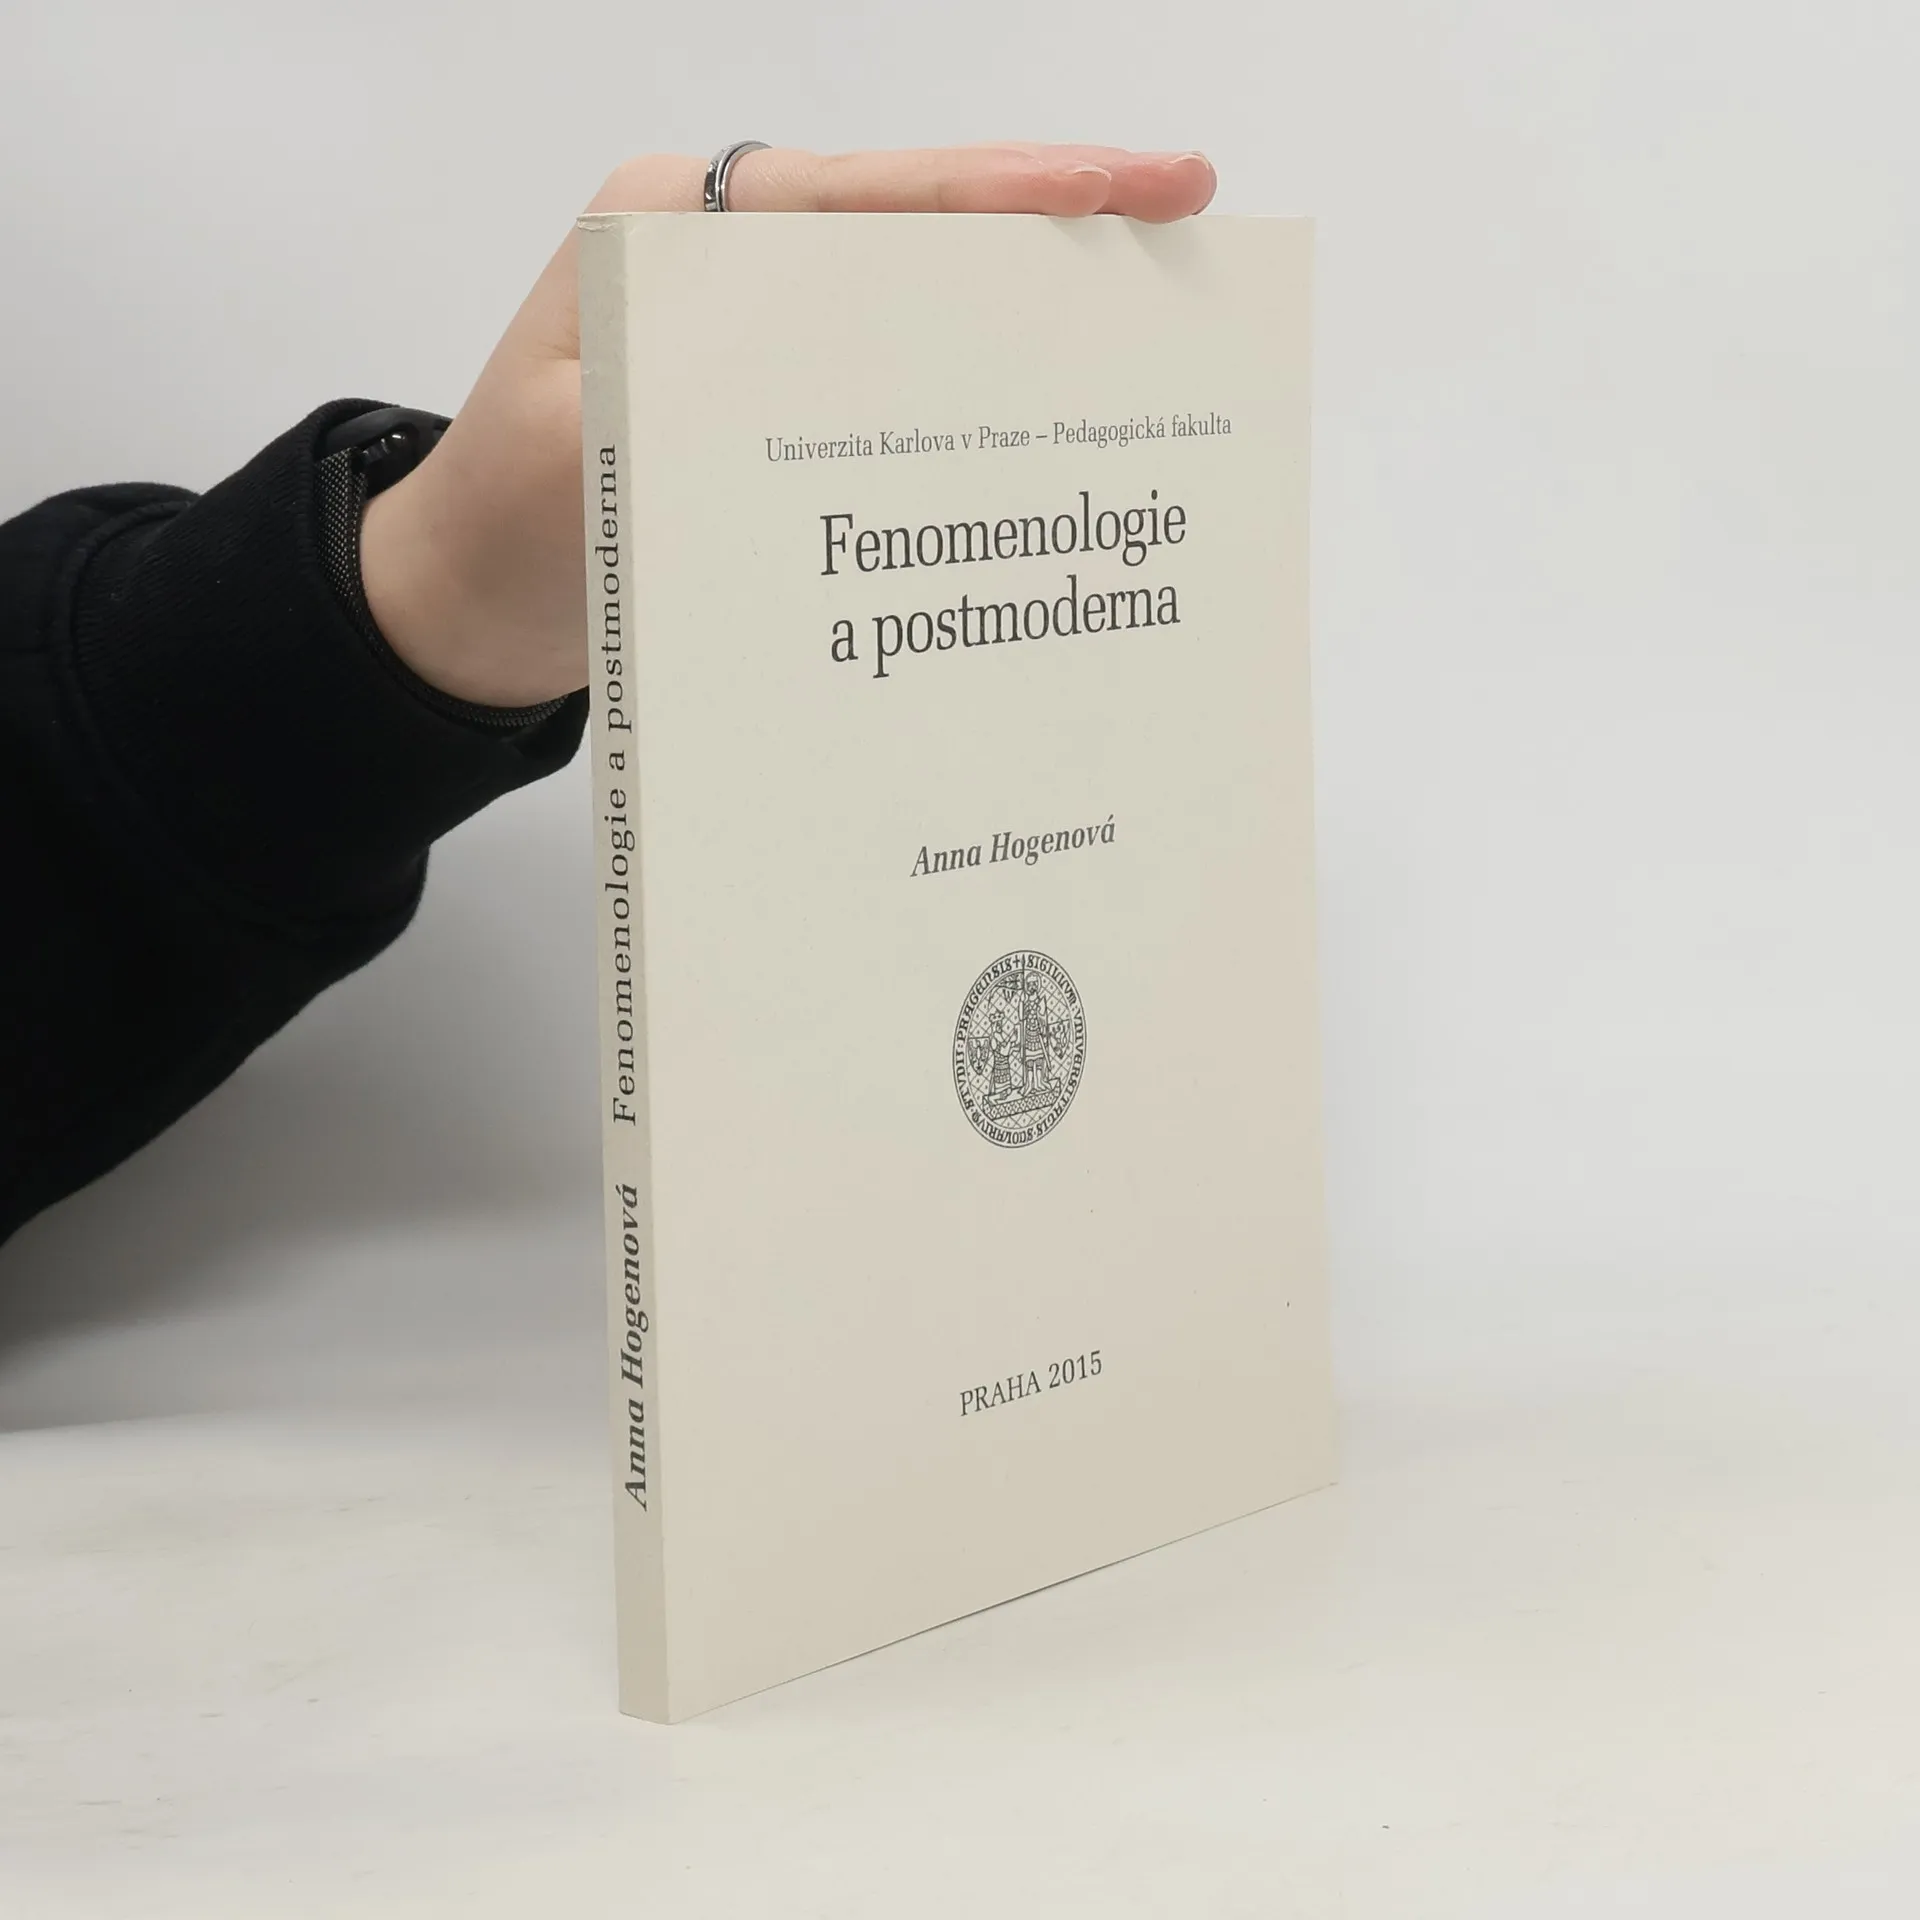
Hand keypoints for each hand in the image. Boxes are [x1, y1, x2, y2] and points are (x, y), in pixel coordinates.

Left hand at [357, 144, 1217, 709]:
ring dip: (1027, 312)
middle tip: (1186, 220)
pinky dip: (970, 394)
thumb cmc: (498, 531)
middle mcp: (728, 264)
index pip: (872, 194)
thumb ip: (687, 399)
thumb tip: (832, 377)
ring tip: (1150, 322)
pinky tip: (1048, 414)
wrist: (459, 615)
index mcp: (673, 232)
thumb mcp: (570, 456)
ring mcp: (757, 335)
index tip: (1136, 185)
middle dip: (1053, 227)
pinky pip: (891, 381)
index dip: (1011, 190)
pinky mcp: (775, 409)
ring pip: (918, 302)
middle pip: (918, 228)